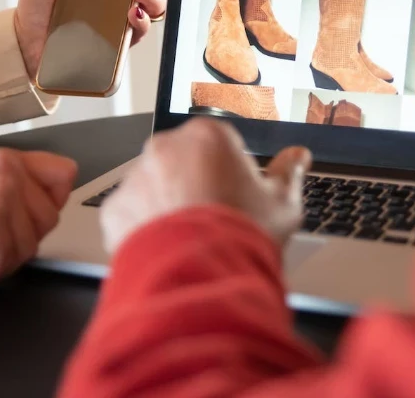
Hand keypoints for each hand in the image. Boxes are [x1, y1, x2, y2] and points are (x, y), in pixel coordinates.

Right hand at [0, 149, 77, 293]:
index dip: (54, 202)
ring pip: (30, 245)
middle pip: (50, 219)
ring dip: (2, 263)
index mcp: (11, 158)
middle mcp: (11, 170)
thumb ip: (10, 187)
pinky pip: (4, 262)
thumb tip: (35, 219)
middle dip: (23, 241)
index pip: (65, 174)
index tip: (29, 220)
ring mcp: (2, 193)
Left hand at [100, 119, 311, 253]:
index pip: (220, 143)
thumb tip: (299, 156)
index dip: (232, 172)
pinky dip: (144, 229)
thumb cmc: (242, 236)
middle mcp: (166, 148)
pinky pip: (131, 214)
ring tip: (191, 240)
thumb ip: (289, 172)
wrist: (200, 278)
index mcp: (208, 136)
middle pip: (183, 162)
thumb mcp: (282, 203)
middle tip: (215, 220)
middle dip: (196, 185)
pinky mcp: (115, 209)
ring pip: (154, 187)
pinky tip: (168, 249)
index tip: (237, 196)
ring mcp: (136, 177)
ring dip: (168, 206)